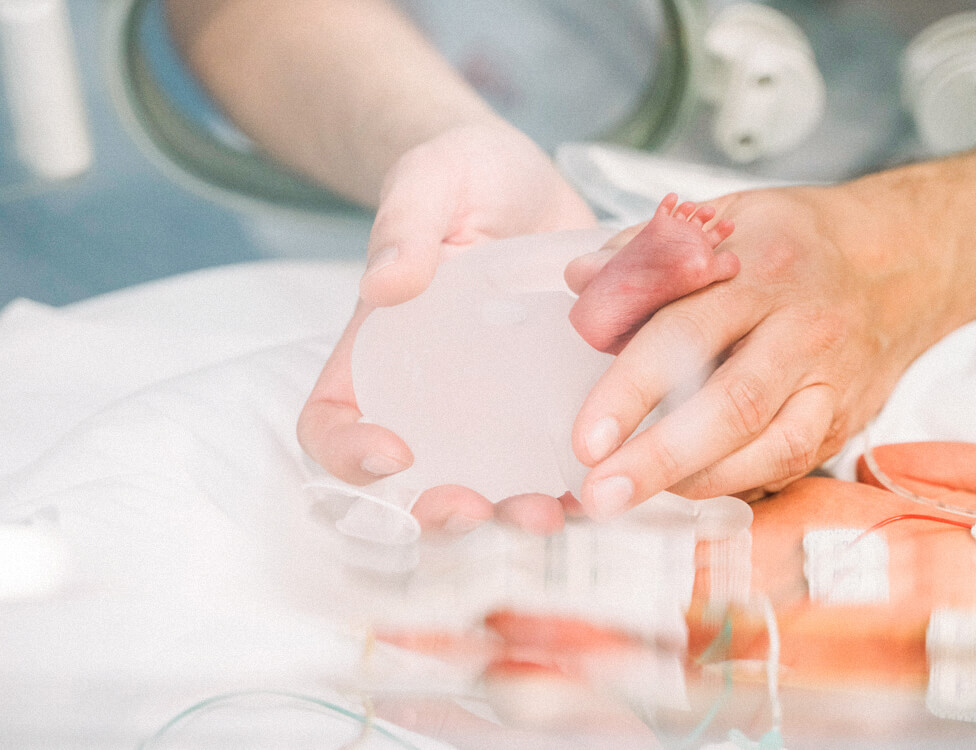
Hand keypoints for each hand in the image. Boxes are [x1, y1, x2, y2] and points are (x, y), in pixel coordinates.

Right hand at [298, 121, 595, 534]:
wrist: (528, 180)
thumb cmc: (460, 176)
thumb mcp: (429, 183)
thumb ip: (405, 225)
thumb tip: (384, 284)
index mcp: (380, 350)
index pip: (332, 421)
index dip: (346, 454)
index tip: (392, 451)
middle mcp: (434, 391)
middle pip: (416, 476)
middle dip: (441, 508)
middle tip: (475, 506)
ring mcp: (496, 402)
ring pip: (494, 480)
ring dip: (516, 510)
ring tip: (552, 511)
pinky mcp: (555, 395)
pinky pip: (564, 451)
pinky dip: (584, 475)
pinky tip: (613, 471)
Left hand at [567, 184, 959, 516]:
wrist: (900, 262)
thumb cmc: (793, 241)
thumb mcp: (722, 217)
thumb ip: (647, 251)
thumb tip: (580, 279)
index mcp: (759, 270)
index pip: (684, 333)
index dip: (631, 390)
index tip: (586, 438)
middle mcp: (801, 330)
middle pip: (730, 405)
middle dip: (659, 458)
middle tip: (601, 492)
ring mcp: (830, 380)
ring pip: (770, 448)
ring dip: (696, 482)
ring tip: (632, 495)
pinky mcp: (845, 419)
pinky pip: (791, 466)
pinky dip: (736, 484)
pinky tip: (687, 486)